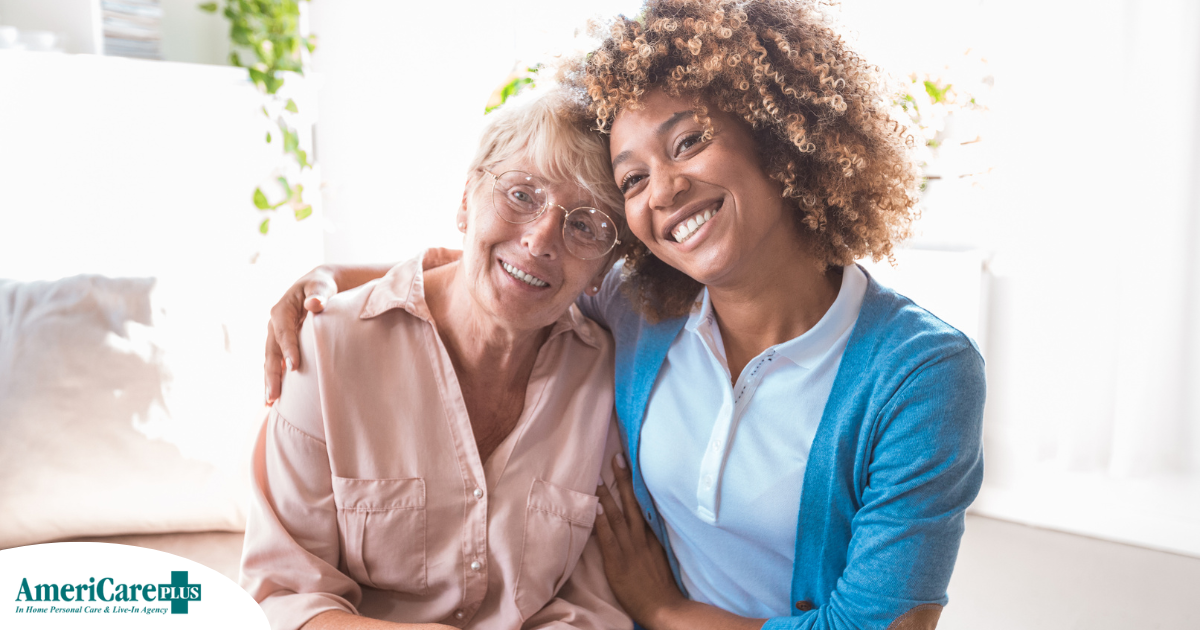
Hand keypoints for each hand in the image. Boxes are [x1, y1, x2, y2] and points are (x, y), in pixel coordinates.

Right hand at [265, 265, 337, 403]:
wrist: (317, 286)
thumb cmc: (321, 286)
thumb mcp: (321, 286)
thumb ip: (319, 294)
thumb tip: (314, 304)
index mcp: (282, 310)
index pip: (284, 332)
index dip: (288, 349)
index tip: (294, 366)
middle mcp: (274, 325)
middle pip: (272, 351)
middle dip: (272, 374)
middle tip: (274, 395)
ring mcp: (275, 336)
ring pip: (270, 360)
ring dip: (269, 380)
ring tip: (270, 401)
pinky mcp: (280, 344)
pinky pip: (275, 363)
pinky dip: (274, 378)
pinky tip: (274, 398)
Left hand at [594, 454, 686, 628]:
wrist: (665, 608)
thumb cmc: (662, 586)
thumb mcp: (662, 557)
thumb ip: (653, 541)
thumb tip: (646, 525)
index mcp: (652, 536)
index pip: (644, 504)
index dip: (636, 485)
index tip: (631, 465)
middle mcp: (641, 538)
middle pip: (632, 503)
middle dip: (623, 479)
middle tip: (616, 457)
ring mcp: (630, 549)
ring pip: (618, 516)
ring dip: (607, 495)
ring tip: (598, 476)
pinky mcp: (618, 562)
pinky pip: (608, 537)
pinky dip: (602, 521)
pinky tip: (596, 506)